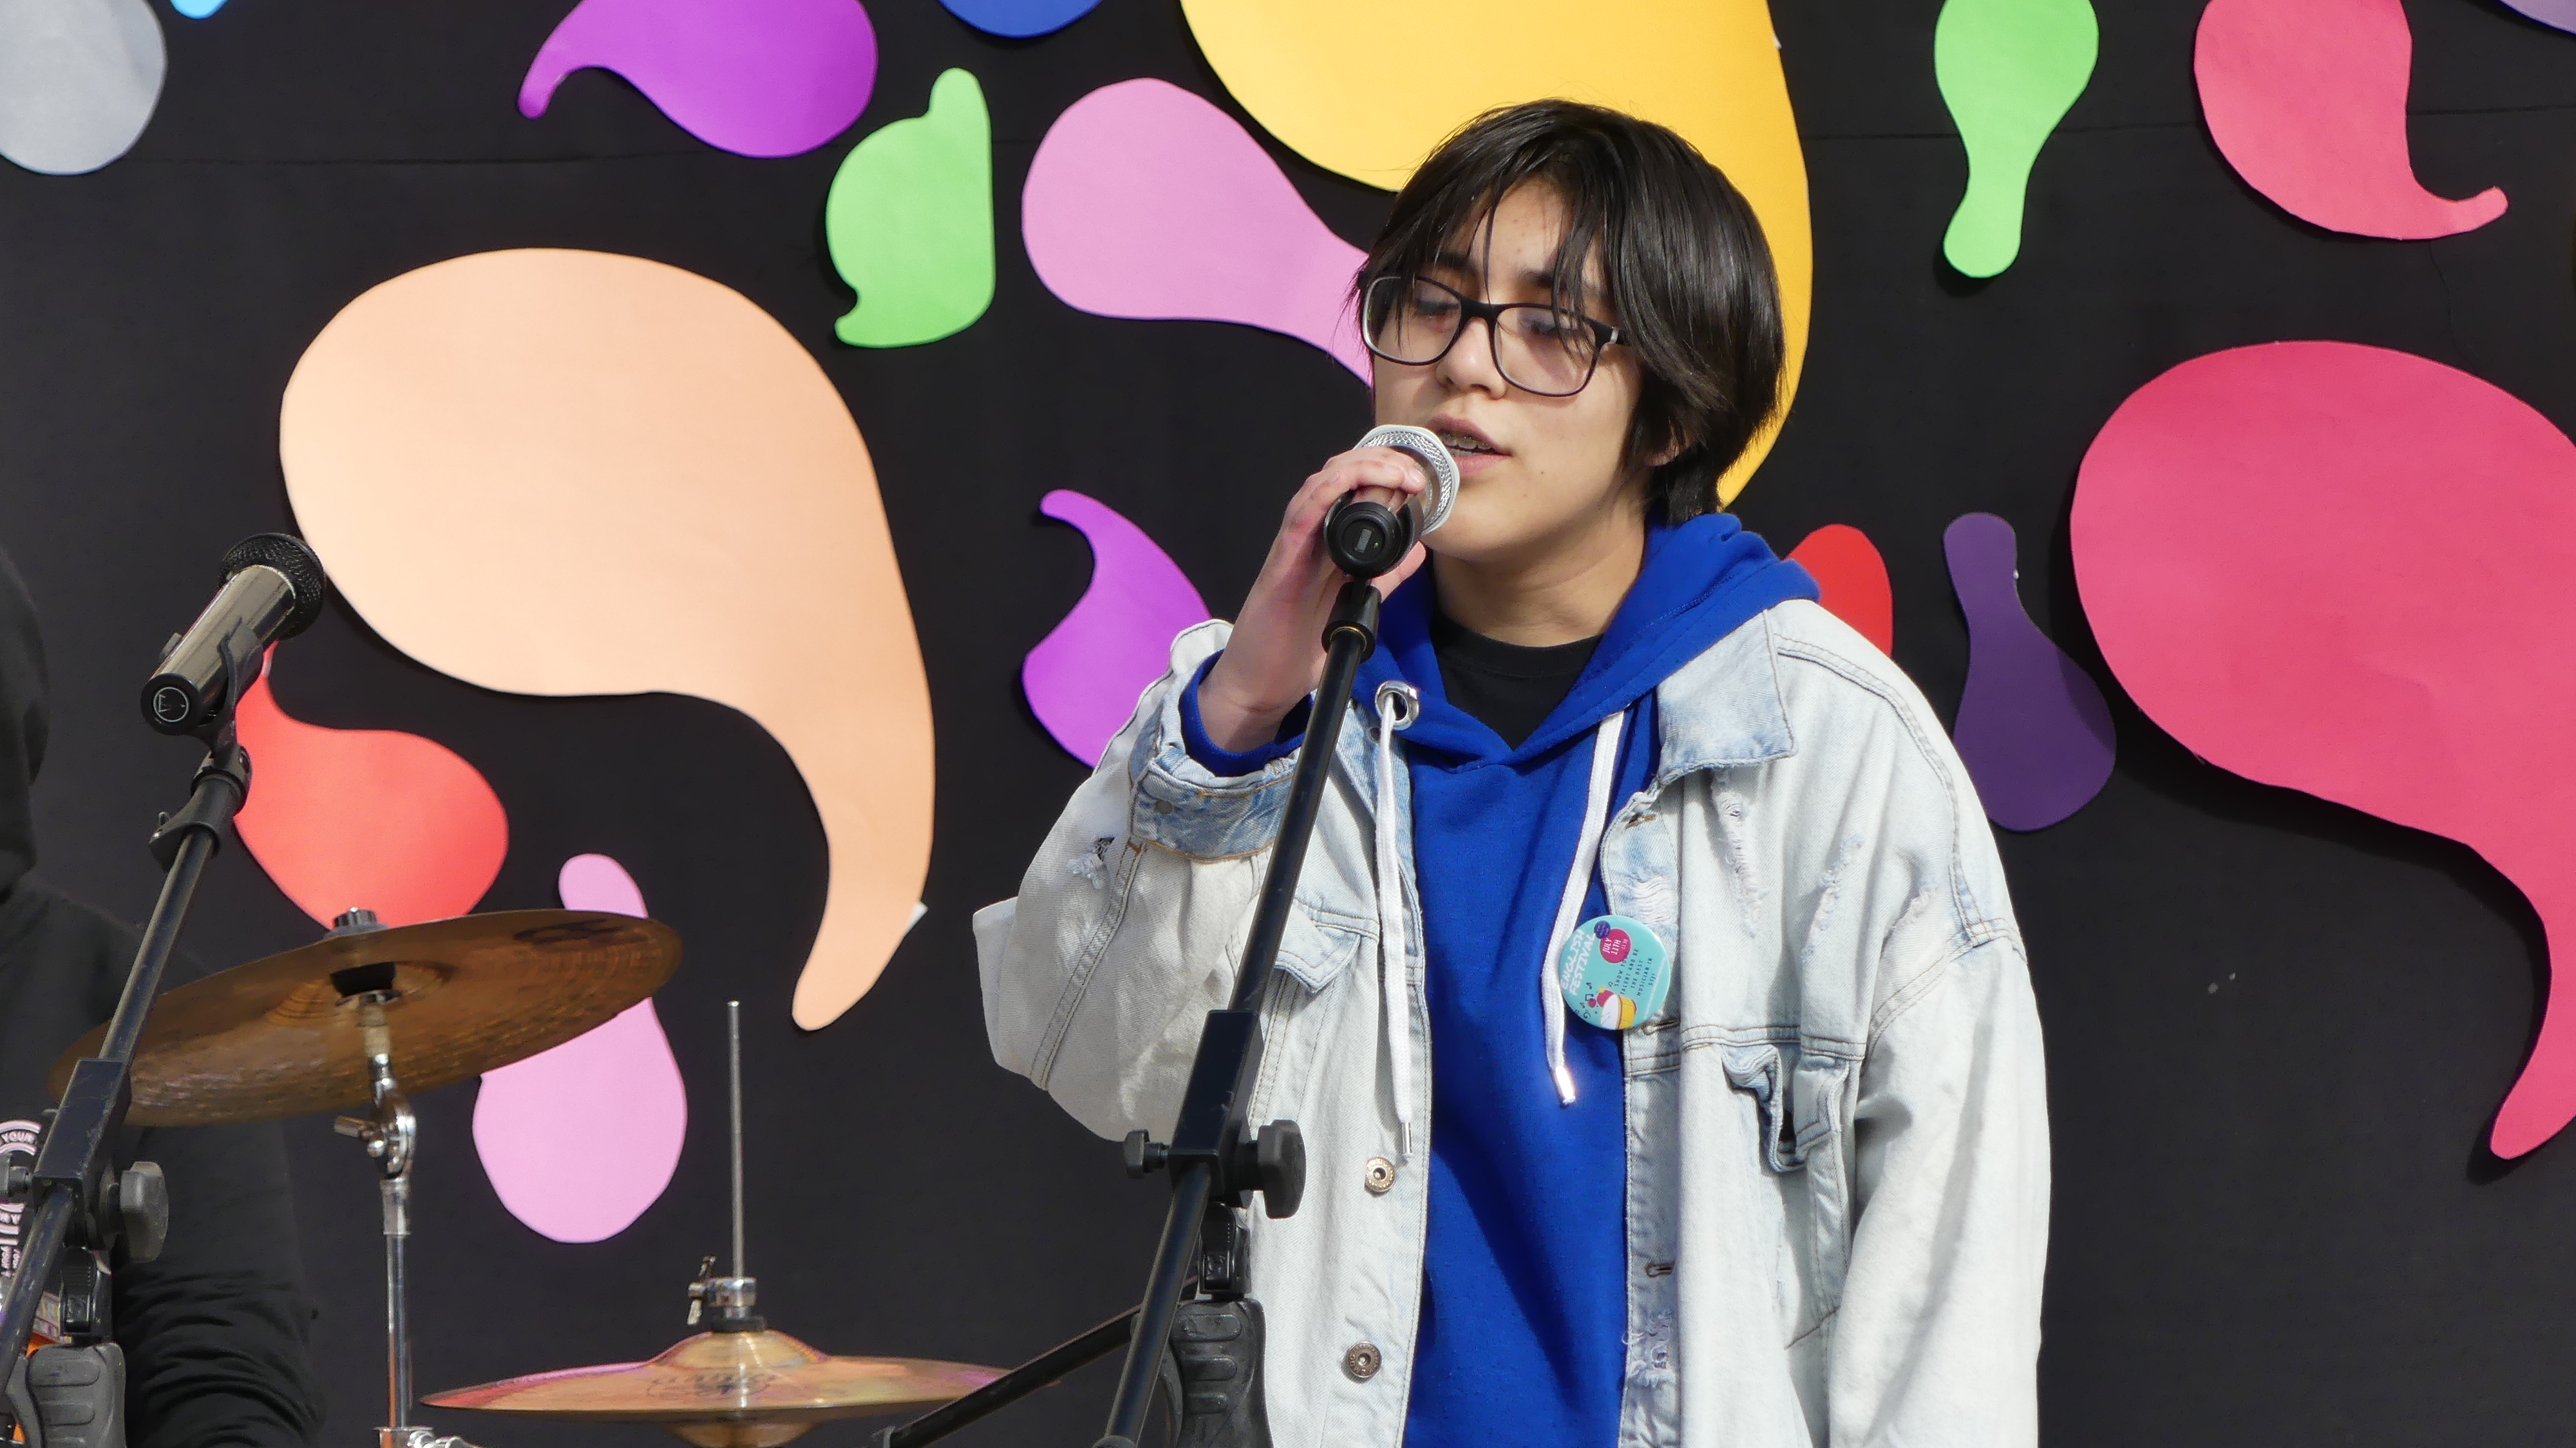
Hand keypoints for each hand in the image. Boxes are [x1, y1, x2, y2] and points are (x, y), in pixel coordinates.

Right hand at [1199, 446, 1431, 752]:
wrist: (1262, 683)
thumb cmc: (1297, 646)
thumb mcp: (1354, 604)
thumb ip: (1384, 577)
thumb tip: (1417, 552)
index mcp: (1327, 544)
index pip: (1353, 487)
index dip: (1385, 470)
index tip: (1419, 478)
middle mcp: (1308, 536)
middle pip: (1339, 474)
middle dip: (1379, 460)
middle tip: (1414, 471)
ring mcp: (1293, 545)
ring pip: (1321, 484)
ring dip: (1360, 468)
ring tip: (1396, 472)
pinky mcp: (1281, 561)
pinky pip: (1300, 514)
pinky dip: (1325, 491)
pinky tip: (1348, 482)